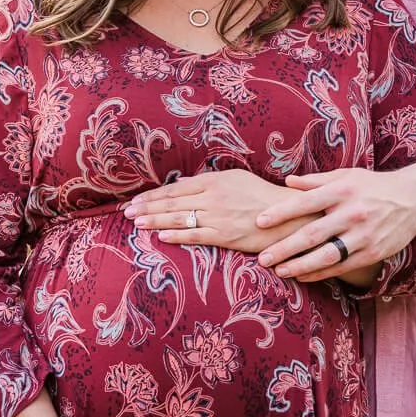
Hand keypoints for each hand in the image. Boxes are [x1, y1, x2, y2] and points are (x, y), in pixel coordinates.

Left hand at [124, 169, 292, 252]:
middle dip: (146, 207)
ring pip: (179, 218)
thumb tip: (184, 184)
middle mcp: (213, 197)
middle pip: (172, 202)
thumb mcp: (236, 180)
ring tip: (136, 223)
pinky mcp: (225, 236)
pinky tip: (160, 236)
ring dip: (154, 221)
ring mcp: (218, 217)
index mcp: (215, 180)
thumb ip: (210, 182)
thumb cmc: (262, 197)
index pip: (176, 188)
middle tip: (126, 212)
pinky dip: (176, 235)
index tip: (136, 200)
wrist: (289, 216)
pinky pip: (195, 235)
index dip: (154, 195)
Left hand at [255, 165, 415, 283]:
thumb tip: (287, 182)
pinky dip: (320, 273)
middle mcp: (351, 213)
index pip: (304, 203)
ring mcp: (362, 235)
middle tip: (262, 258)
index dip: (280, 213)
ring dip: (300, 265)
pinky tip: (302, 276)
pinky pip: (341, 267)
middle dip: (284, 247)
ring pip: (326, 255)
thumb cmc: (372, 186)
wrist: (413, 200)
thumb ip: (316, 180)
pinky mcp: (372, 252)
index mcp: (342, 191)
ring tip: (279, 271)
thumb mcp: (347, 175)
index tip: (259, 221)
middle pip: (311, 234)